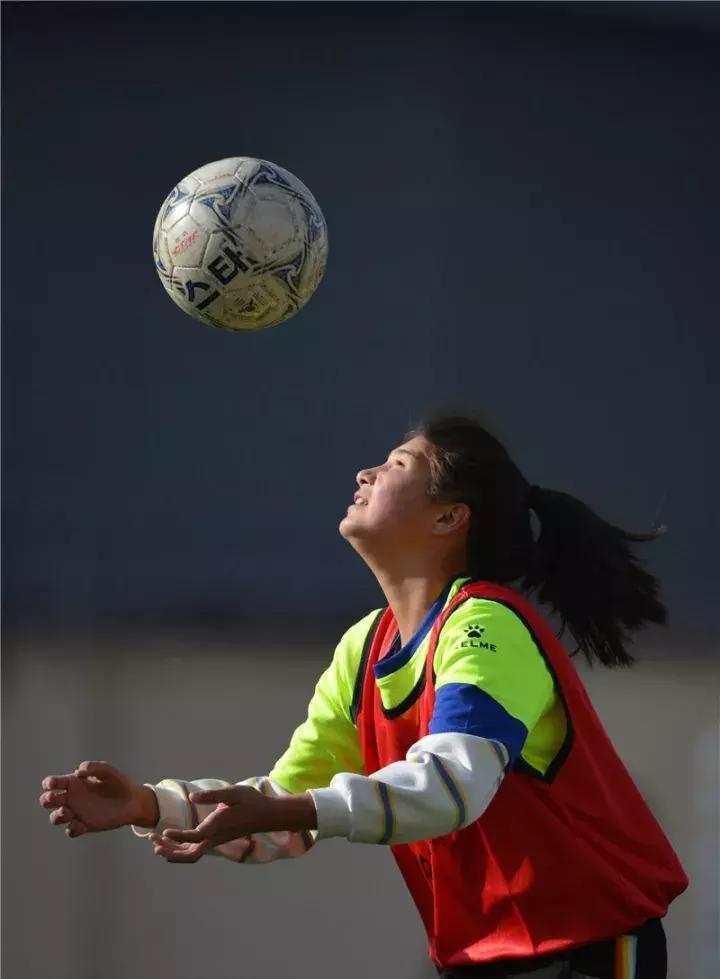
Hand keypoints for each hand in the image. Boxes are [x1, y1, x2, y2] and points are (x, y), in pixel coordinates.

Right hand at [39, 761, 156, 837]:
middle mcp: (72, 798)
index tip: (53, 784)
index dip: (48, 783)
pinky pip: (71, 831)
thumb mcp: (107, 771)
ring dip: (57, 816)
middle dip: (46, 800)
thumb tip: (78, 772)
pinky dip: (72, 828)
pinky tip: (81, 824)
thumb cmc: (118, 783)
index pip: (53, 783)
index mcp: (74, 783)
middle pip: (48, 801)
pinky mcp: (85, 825)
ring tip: (68, 812)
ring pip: (55, 817)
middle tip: (57, 799)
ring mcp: (77, 813)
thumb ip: (93, 767)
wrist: (132, 801)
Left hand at [151, 785, 315, 863]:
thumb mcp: (233, 793)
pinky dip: (181, 847)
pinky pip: (195, 849)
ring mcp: (215, 841)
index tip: (163, 832)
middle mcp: (214, 838)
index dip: (177, 837)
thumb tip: (192, 797)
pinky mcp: (215, 839)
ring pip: (190, 854)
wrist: (266, 815)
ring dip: (173, 851)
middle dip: (169, 851)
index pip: (193, 837)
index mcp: (217, 827)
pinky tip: (172, 839)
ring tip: (156, 842)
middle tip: (152, 841)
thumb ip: (212, 795)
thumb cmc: (251, 801)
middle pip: (189, 854)